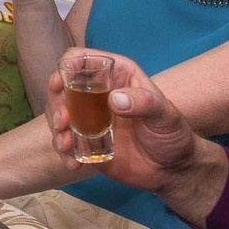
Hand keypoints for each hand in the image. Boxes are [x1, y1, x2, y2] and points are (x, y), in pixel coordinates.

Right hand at [48, 55, 207, 193]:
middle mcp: (98, 93)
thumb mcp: (165, 116)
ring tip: (66, 145)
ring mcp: (90, 117)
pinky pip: (65, 140)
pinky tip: (73, 163)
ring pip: (59, 113)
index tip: (59, 85)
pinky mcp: (86, 140)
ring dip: (56, 129)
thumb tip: (115, 99)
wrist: (171, 169)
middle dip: (55, 103)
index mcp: (116, 75)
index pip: (83, 59)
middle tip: (62, 123)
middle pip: (62, 86)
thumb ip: (144, 103)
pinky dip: (63, 150)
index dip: (66, 66)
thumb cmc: (172, 134)